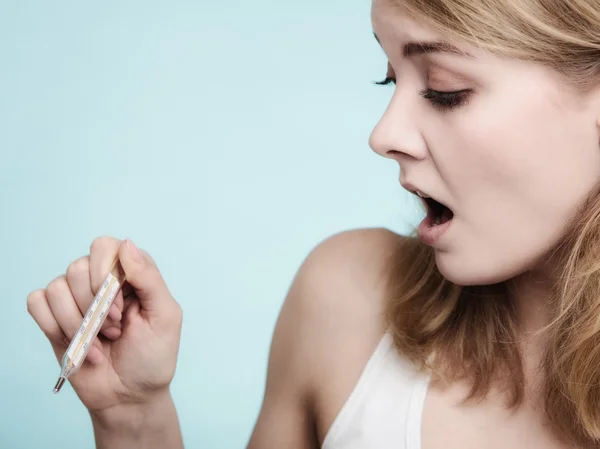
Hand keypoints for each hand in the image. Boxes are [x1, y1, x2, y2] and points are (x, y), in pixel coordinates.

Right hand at [27, 237, 182, 415]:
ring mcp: (76, 298)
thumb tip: (126, 243)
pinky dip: (55, 327)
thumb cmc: (153, 356)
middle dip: (95, 307)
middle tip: (115, 331)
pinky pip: (37, 302)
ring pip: (57, 287)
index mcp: (130, 273)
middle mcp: (101, 279)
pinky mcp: (55, 319)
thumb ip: (149, 278)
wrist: (129, 396)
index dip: (107, 277)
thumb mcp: (165, 316)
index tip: (121, 311)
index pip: (105, 247)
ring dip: (78, 323)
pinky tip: (78, 345)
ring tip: (101, 342)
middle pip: (77, 267)